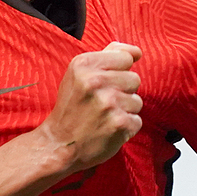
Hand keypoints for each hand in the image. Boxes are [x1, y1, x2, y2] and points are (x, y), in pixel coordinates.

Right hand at [39, 43, 141, 172]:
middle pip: (134, 78)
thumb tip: (135, 51)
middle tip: (102, 103)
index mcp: (84, 64)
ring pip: (137, 101)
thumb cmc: (71, 108)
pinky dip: (126, 127)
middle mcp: (96, 81)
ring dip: (125, 111)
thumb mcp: (78, 75)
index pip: (126, 57)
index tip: (105, 83)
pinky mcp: (119, 123)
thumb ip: (106, 57)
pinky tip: (109, 129)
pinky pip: (137, 120)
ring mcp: (109, 102)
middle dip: (123, 91)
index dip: (119, 71)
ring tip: (105, 117)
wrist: (58, 144)